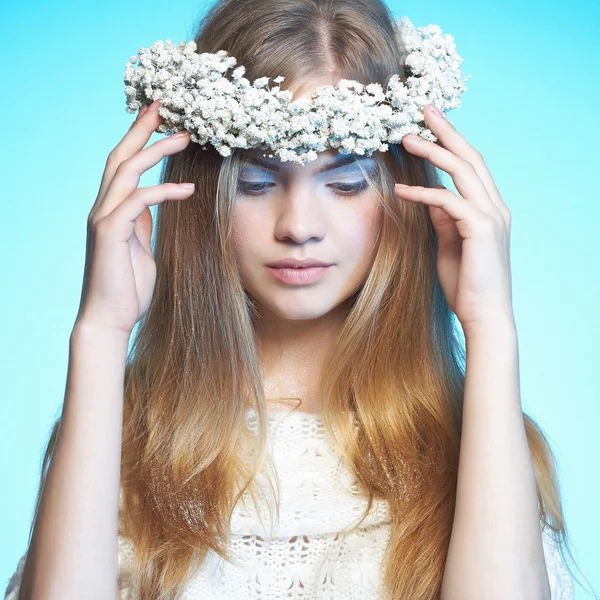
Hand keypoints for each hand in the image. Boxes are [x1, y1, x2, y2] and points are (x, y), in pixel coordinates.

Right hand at [75, 100, 193, 336]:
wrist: (110, 319)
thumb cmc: (127, 288)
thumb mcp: (139, 247)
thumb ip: (141, 223)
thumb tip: (150, 203)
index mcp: (112, 210)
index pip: (124, 165)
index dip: (139, 138)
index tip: (160, 117)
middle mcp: (103, 208)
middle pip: (120, 156)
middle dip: (142, 129)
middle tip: (167, 106)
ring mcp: (104, 219)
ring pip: (126, 171)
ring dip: (156, 150)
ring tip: (185, 137)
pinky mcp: (110, 233)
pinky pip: (137, 201)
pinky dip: (164, 192)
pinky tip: (188, 190)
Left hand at [394, 105, 514, 334]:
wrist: (484, 316)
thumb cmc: (467, 285)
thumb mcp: (450, 245)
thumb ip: (443, 220)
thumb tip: (430, 197)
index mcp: (490, 209)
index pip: (471, 167)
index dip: (451, 142)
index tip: (430, 124)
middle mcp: (495, 207)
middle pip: (470, 157)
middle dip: (446, 130)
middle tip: (423, 108)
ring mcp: (492, 216)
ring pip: (462, 171)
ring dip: (433, 150)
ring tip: (405, 137)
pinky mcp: (480, 229)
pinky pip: (448, 201)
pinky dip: (423, 192)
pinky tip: (400, 190)